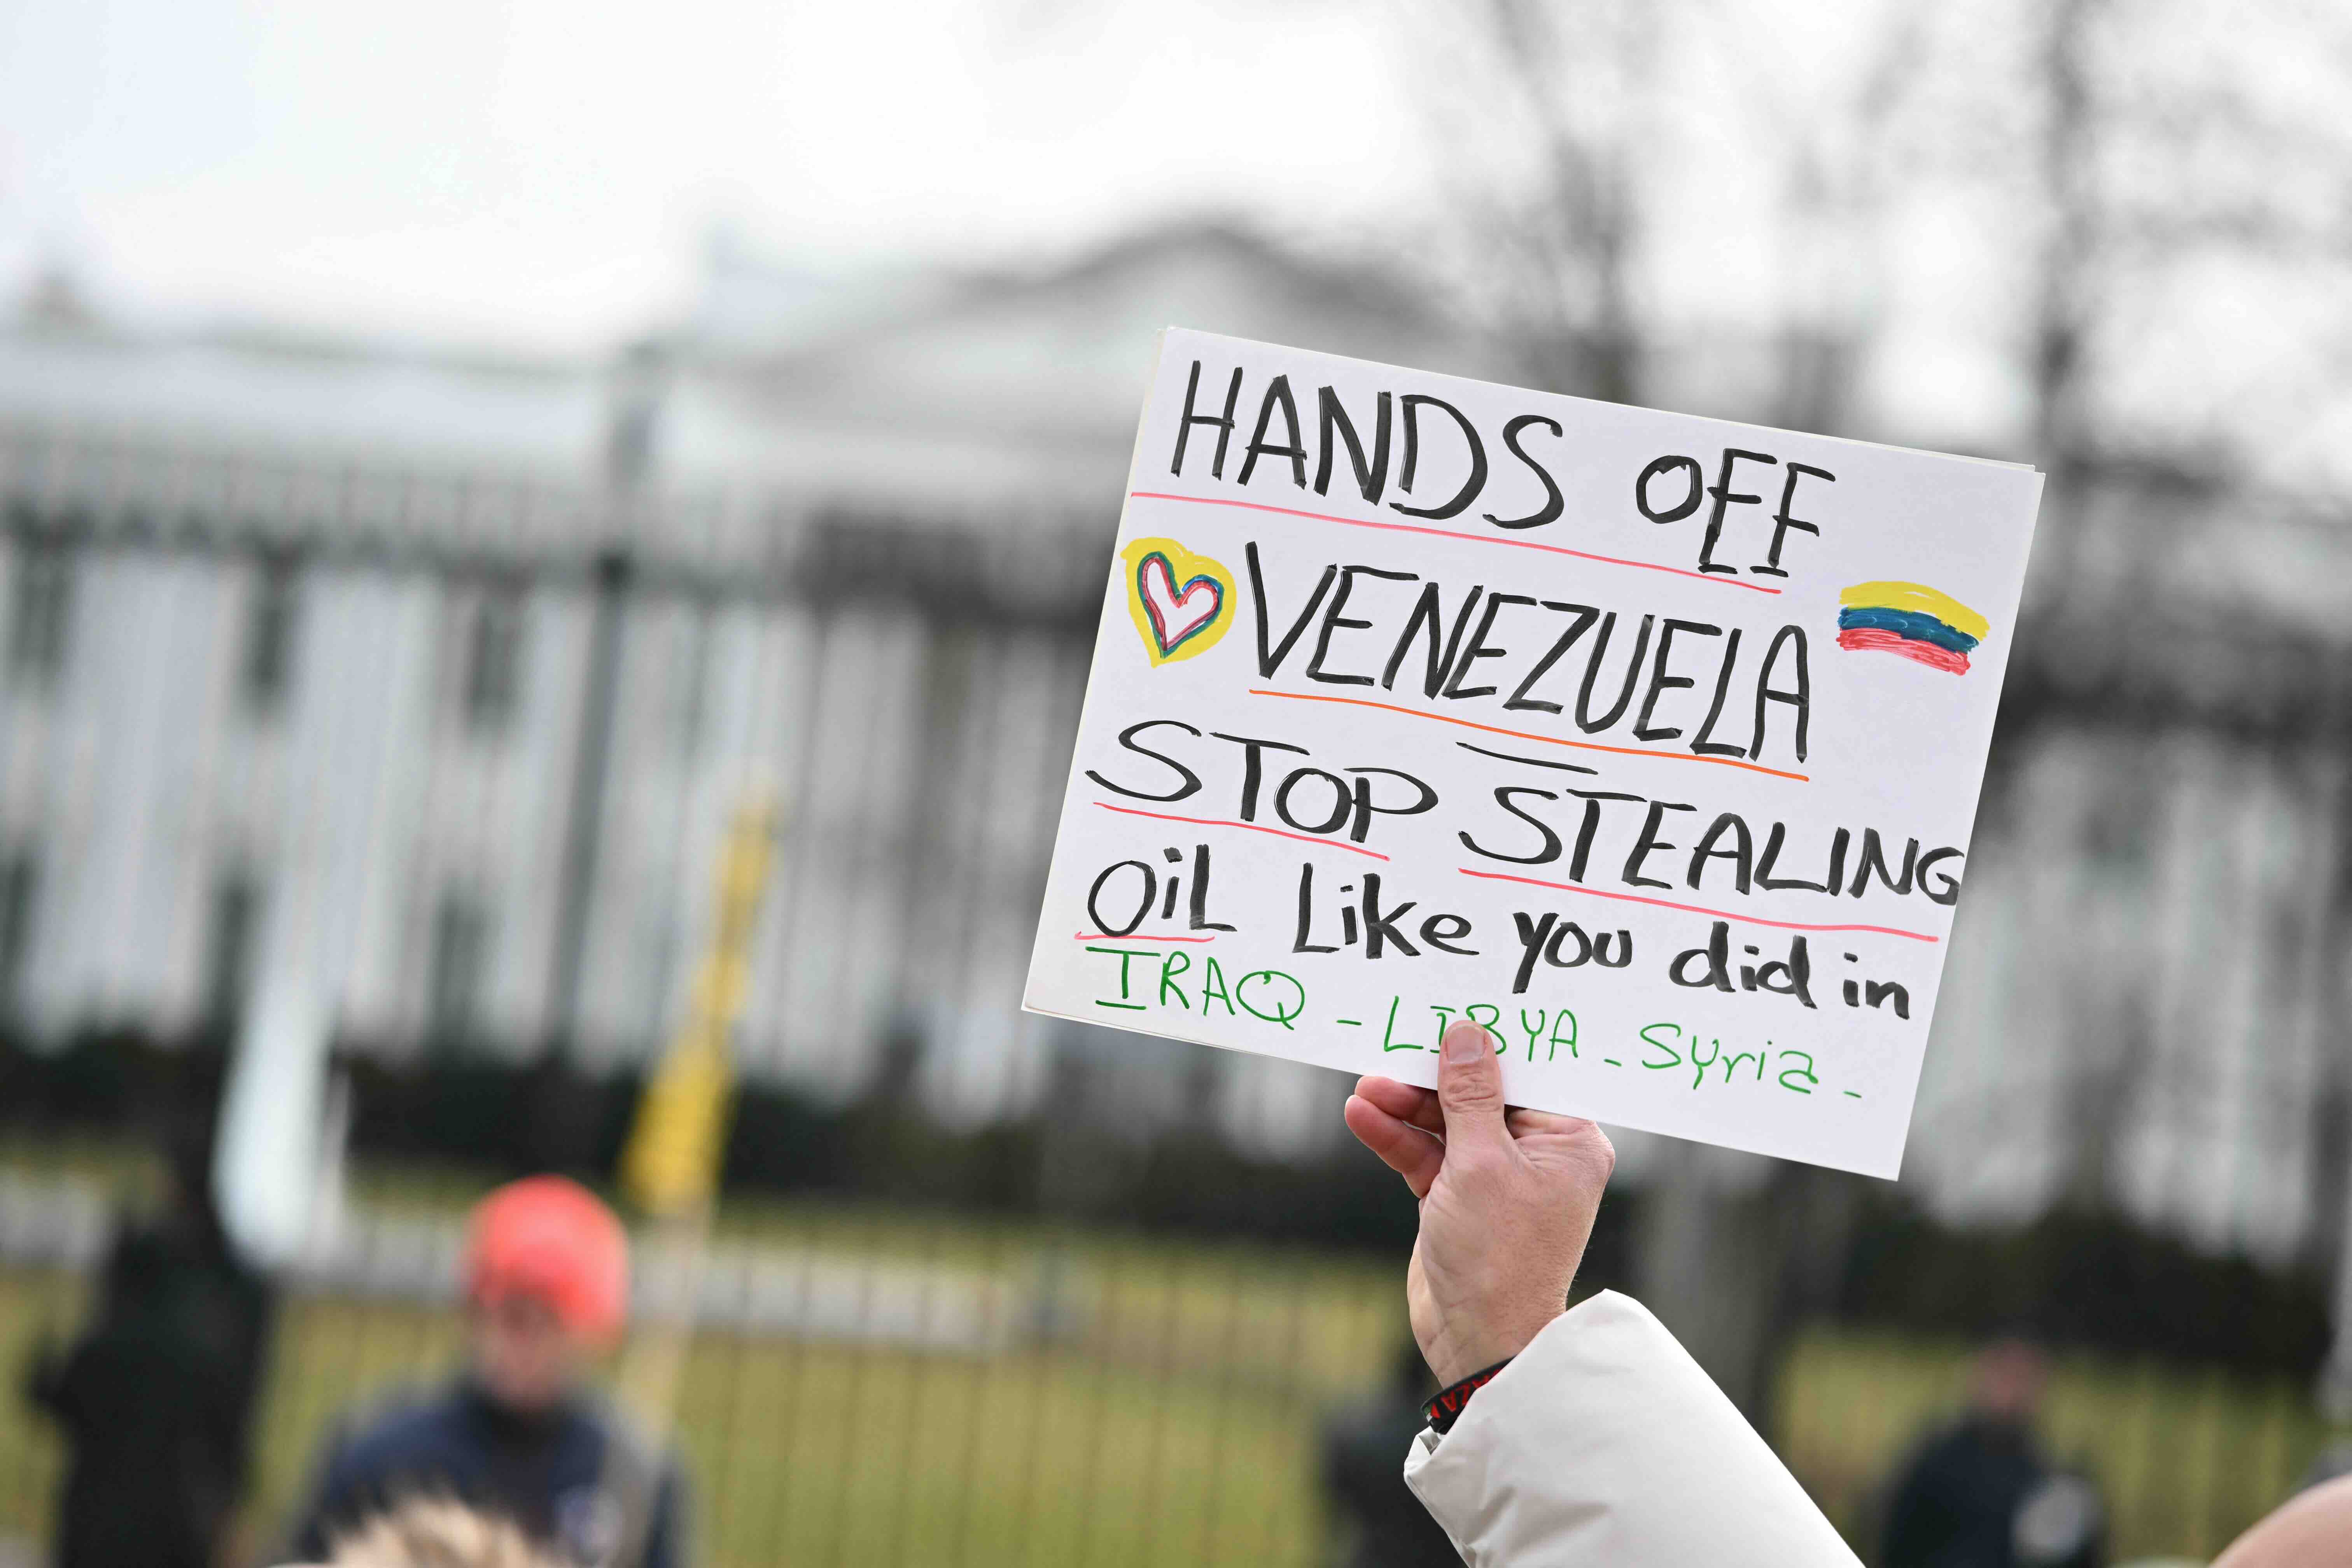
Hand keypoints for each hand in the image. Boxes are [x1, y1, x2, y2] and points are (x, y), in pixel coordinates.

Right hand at [1344, 1019, 1615, 1387]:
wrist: (1478, 1339)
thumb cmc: (1499, 1255)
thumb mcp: (1480, 1161)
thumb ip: (1469, 1093)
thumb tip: (1466, 1033)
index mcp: (1569, 1142)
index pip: (1526, 1075)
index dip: (1485, 1046)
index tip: (1447, 1014)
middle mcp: (1538, 1155)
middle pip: (1480, 1095)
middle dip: (1432, 1079)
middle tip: (1391, 1051)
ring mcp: (1496, 1177)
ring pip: (1447, 1123)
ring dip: (1405, 1107)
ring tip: (1365, 1089)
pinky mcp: (1460, 1197)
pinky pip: (1428, 1154)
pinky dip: (1397, 1138)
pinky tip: (1363, 1116)